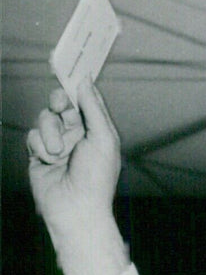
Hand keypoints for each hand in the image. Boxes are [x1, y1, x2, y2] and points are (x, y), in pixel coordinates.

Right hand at [27, 80, 128, 274]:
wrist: (76, 208)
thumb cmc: (96, 179)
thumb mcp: (104, 138)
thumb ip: (93, 107)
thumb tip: (86, 80)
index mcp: (96, 130)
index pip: (84, 100)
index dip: (76, 84)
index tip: (68, 66)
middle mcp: (77, 135)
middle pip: (61, 103)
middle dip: (60, 102)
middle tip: (63, 108)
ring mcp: (57, 144)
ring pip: (45, 118)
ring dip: (51, 133)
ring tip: (60, 154)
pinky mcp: (39, 154)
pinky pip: (33, 136)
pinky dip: (42, 147)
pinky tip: (51, 162)